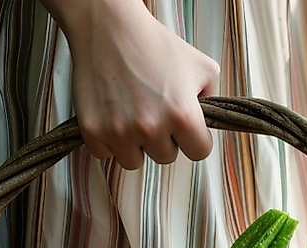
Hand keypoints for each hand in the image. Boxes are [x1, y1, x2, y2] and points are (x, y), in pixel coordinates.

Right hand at [44, 0, 220, 169]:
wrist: (109, 27)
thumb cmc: (154, 43)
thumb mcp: (201, 66)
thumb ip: (212, 98)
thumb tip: (207, 121)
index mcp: (182, 114)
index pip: (200, 152)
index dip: (194, 139)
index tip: (185, 128)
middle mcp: (151, 127)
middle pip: (166, 157)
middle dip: (163, 138)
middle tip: (153, 110)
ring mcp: (120, 131)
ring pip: (134, 161)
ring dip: (135, 144)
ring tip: (132, 114)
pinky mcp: (93, 130)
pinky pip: (105, 154)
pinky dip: (108, 140)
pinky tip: (112, 115)